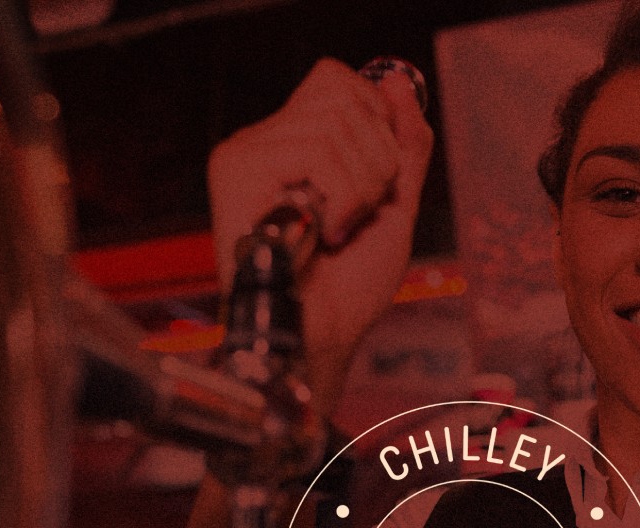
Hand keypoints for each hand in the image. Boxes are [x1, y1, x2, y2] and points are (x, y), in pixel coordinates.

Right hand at [207, 58, 433, 405]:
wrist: (322, 335)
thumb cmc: (350, 286)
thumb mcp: (395, 204)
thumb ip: (402, 145)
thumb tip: (395, 81)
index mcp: (296, 142)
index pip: (340, 81)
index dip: (377, 120)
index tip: (378, 178)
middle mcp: (266, 139)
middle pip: (344, 94)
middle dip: (379, 160)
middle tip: (358, 212)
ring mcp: (248, 151)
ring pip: (337, 124)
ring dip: (362, 187)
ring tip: (339, 228)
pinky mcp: (236, 168)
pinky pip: (318, 151)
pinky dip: (342, 197)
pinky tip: (323, 231)